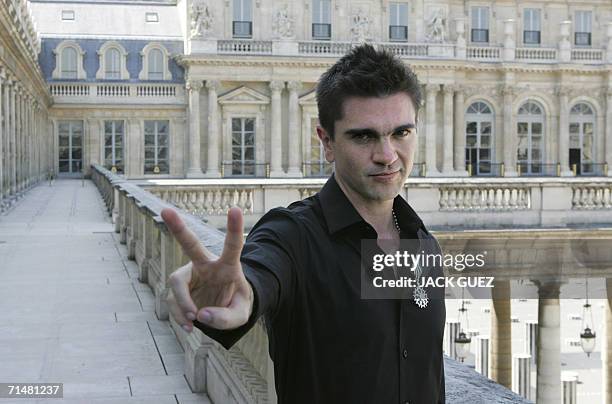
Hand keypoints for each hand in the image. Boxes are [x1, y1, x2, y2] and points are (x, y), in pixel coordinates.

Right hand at [161, 207, 252, 331]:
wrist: (223, 311)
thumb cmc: (236, 305)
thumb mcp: (240, 315)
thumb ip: (226, 318)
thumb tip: (201, 315)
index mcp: (228, 266)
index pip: (232, 246)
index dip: (234, 228)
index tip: (235, 209)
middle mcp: (206, 265)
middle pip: (191, 245)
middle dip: (178, 228)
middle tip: (165, 210)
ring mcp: (189, 275)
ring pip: (176, 282)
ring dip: (182, 304)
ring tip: (193, 322)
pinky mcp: (178, 288)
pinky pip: (172, 301)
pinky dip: (179, 316)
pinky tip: (189, 326)